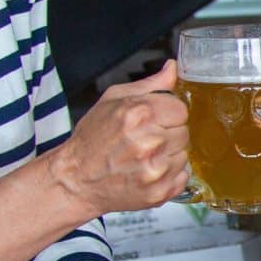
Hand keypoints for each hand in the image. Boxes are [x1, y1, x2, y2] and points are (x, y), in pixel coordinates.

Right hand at [50, 60, 189, 218]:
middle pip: (184, 132)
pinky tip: (148, 171)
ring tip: (144, 157)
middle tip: (145, 140)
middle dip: (167, 134)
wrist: (75, 179)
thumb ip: (150, 85)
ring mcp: (155, 170)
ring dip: (169, 155)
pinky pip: (183, 176)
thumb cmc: (92, 139)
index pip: (181, 109)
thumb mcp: (113, 100)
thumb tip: (173, 68)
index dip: (167, 114)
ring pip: (184, 154)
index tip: (154, 120)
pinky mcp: (158, 192)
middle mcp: (149, 142)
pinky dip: (170, 175)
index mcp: (139, 114)